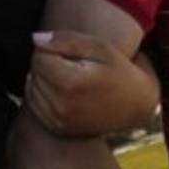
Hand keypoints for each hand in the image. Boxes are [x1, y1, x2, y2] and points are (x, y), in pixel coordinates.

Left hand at [25, 32, 159, 135]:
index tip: (73, 54)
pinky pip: (35, 106)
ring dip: (44, 81)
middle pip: (34, 73)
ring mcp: (59, 121)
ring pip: (31, 89)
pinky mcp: (58, 129)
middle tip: (74, 66)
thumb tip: (35, 39)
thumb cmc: (119, 71)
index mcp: (71, 82)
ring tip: (70, 79)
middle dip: (48, 65)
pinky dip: (44, 97)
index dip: (54, 50)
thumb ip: (67, 41)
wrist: (136, 106)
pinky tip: (65, 93)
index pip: (39, 56)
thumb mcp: (100, 48)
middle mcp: (61, 106)